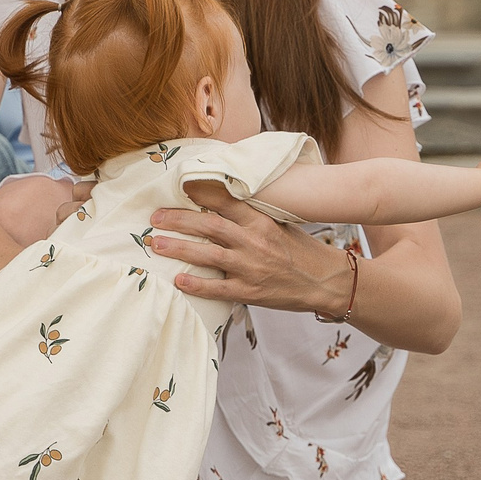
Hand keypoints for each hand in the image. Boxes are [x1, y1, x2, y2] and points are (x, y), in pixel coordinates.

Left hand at [149, 182, 353, 313]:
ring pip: (208, 255)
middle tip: (155, 218)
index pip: (225, 201)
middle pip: (209, 226)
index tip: (178, 187)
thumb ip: (250, 216)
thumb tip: (219, 203)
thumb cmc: (300, 251)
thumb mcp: (278, 224)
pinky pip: (218, 288)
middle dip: (178, 220)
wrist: (326, 281)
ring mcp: (251, 268)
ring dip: (179, 248)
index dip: (200, 193)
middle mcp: (254, 242)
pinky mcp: (251, 292)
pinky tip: (178, 280)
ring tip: (156, 244)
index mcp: (261, 221)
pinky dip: (196, 284)